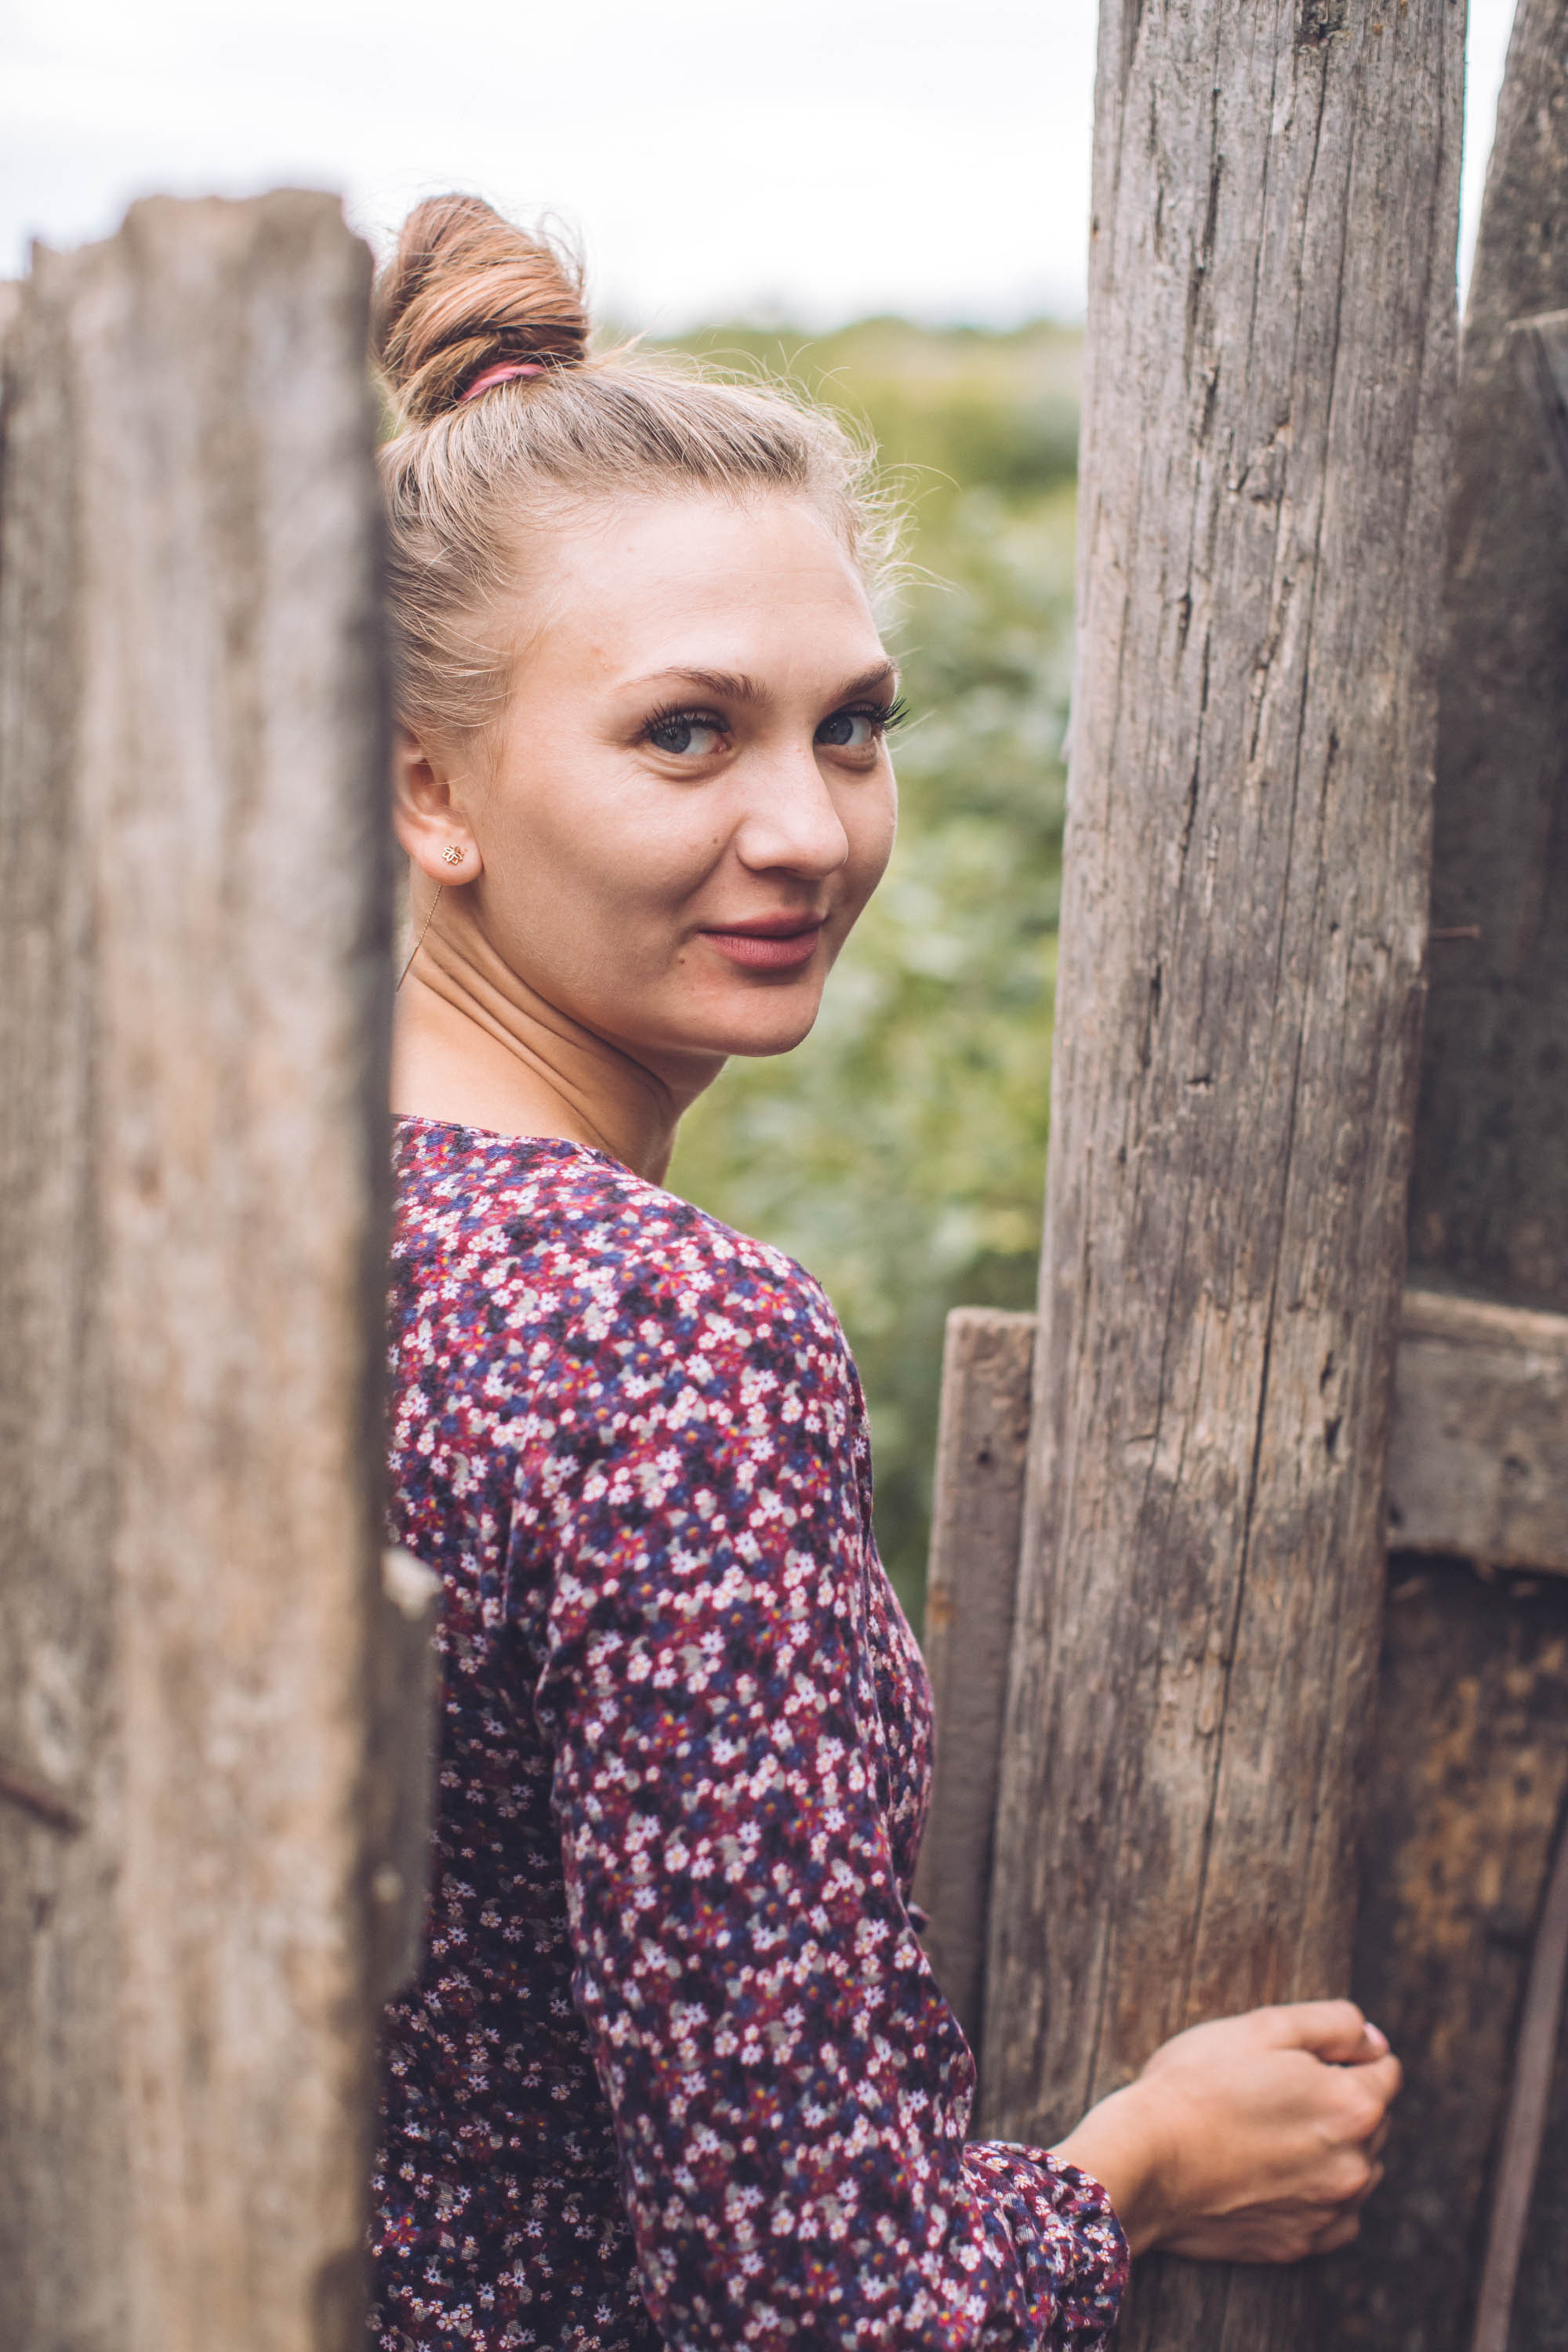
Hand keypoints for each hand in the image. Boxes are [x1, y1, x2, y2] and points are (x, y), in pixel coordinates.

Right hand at [1052, 2000, 1399, 2262]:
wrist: (1145, 2160)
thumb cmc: (1197, 2083)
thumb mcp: (1264, 2026)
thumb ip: (1334, 2023)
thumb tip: (1374, 2040)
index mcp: (1352, 2106)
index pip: (1385, 2069)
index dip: (1343, 2052)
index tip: (1299, 2056)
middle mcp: (1355, 2166)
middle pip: (1374, 2120)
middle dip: (1340, 2100)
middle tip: (1275, 2089)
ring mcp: (1329, 2211)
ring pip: (1358, 2169)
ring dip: (1333, 2148)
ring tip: (1270, 2131)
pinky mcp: (1301, 2245)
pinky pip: (1334, 2217)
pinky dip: (1317, 2195)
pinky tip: (1274, 2174)